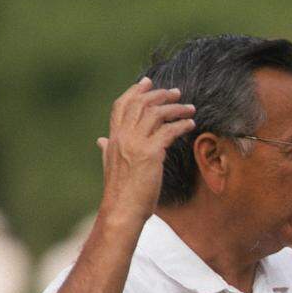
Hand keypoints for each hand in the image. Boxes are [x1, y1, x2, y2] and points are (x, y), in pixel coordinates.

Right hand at [96, 77, 196, 224]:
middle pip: (140, 104)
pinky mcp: (150, 154)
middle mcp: (122, 137)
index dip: (135, 91)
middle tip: (177, 92)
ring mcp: (135, 144)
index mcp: (113, 138)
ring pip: (156, 114)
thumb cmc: (120, 192)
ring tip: (190, 108)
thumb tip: (100, 141)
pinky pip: (168, 131)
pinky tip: (191, 124)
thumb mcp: (110, 166)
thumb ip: (107, 150)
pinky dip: (181, 124)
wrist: (121, 210)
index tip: (148, 82)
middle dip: (160, 94)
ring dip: (175, 108)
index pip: (121, 105)